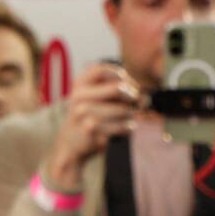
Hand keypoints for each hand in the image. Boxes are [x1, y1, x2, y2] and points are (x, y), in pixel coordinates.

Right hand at [44, 63, 141, 190]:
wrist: (70, 145)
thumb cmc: (88, 118)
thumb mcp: (93, 98)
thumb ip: (115, 90)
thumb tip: (144, 97)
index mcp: (79, 85)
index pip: (102, 70)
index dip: (121, 74)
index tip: (129, 84)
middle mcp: (79, 97)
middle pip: (118, 88)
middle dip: (133, 96)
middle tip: (139, 102)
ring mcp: (84, 114)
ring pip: (124, 110)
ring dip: (132, 115)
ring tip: (128, 119)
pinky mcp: (92, 130)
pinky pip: (122, 126)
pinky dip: (128, 128)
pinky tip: (123, 130)